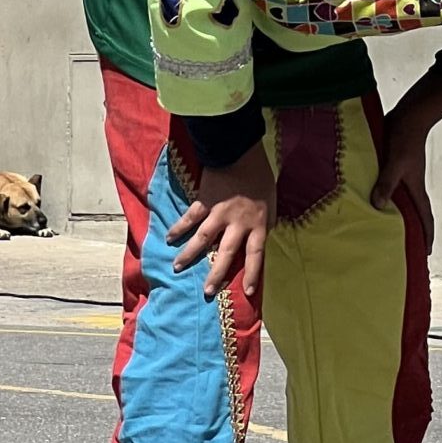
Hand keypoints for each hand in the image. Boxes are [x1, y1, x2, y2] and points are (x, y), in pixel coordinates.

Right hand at [167, 143, 275, 300]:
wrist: (241, 150)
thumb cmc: (260, 174)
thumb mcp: (271, 199)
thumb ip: (267, 219)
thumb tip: (266, 233)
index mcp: (257, 223)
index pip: (256, 254)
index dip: (253, 274)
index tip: (248, 292)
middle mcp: (237, 223)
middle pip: (226, 254)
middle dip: (216, 274)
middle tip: (207, 292)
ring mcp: (219, 213)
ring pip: (202, 239)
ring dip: (190, 255)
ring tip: (177, 268)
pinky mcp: (204, 201)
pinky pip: (190, 217)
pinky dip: (179, 228)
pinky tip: (169, 238)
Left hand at [371, 103, 437, 250]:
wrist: (409, 115)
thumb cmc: (404, 138)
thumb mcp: (395, 162)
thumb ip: (387, 182)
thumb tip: (379, 205)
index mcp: (415, 188)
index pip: (425, 217)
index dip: (427, 235)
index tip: (427, 253)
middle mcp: (411, 184)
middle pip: (413, 212)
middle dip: (412, 229)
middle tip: (404, 247)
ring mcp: (403, 174)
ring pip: (400, 200)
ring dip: (396, 213)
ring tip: (383, 227)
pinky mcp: (393, 165)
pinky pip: (389, 186)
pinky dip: (384, 195)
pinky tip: (371, 198)